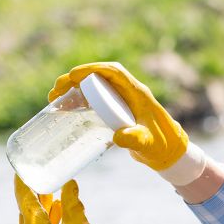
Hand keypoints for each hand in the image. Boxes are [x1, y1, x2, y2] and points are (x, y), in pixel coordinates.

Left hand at [15, 177, 110, 223]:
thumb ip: (72, 202)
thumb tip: (69, 184)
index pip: (24, 201)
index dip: (23, 184)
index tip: (20, 171)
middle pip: (27, 214)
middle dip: (35, 198)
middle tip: (40, 182)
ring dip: (42, 214)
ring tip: (52, 200)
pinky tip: (58, 221)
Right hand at [48, 61, 187, 171]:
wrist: (169, 154)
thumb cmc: (162, 147)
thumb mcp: (148, 144)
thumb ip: (136, 140)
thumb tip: (119, 137)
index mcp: (137, 93)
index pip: (113, 72)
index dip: (92, 69)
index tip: (73, 76)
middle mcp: (128, 93)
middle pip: (98, 78)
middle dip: (75, 80)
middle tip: (55, 91)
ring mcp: (121, 103)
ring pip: (94, 89)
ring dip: (74, 91)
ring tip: (54, 101)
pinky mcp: (116, 113)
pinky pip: (95, 102)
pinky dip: (80, 103)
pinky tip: (66, 111)